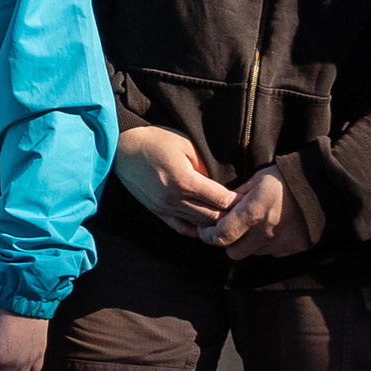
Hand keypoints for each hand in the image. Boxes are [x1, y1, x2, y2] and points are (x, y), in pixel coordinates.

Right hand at [113, 123, 237, 240]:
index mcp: (184, 181)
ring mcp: (164, 208)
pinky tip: (206, 226)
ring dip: (214, 223)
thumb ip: (205, 165)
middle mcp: (174, 199)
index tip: (248, 199)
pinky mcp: (157, 211)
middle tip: (242, 211)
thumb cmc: (155, 141)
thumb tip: (220, 182)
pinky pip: (181, 228)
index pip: (220, 200)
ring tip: (229, 218)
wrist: (122, 147)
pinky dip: (196, 230)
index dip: (237, 201)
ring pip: (198, 224)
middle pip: (212, 216)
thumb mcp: (185, 145)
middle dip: (229, 215)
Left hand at [210, 166, 309, 260]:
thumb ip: (235, 197)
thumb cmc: (286, 178)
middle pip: (233, 252)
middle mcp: (265, 233)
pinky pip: (273, 253)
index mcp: (252, 214)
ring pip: (253, 253)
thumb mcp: (256, 180)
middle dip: (227, 242)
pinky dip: (268, 245)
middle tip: (228, 228)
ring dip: (248, 244)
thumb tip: (217, 205)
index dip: (208, 235)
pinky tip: (272, 229)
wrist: (323, 186)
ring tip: (254, 226)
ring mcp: (281, 243)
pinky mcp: (295, 248)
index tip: (205, 229)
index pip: (220, 236)